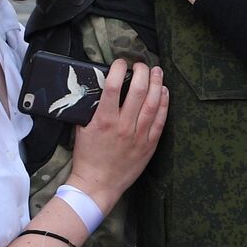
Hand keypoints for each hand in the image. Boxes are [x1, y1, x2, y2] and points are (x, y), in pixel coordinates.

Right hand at [66, 60, 166, 213]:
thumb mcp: (82, 129)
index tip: (120, 62)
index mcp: (103, 120)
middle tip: (141, 65)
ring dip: (156, 83)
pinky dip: (164, 103)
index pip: (112, 86)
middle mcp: (123, 125)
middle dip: (141, 72)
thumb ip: (91, 110)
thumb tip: (99, 90)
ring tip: (157, 71)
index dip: (118, 69)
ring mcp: (138, 135)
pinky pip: (161, 120)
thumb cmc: (87, 157)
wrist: (98, 184)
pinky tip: (164, 92)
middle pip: (137, 90)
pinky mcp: (149, 145)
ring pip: (152, 103)